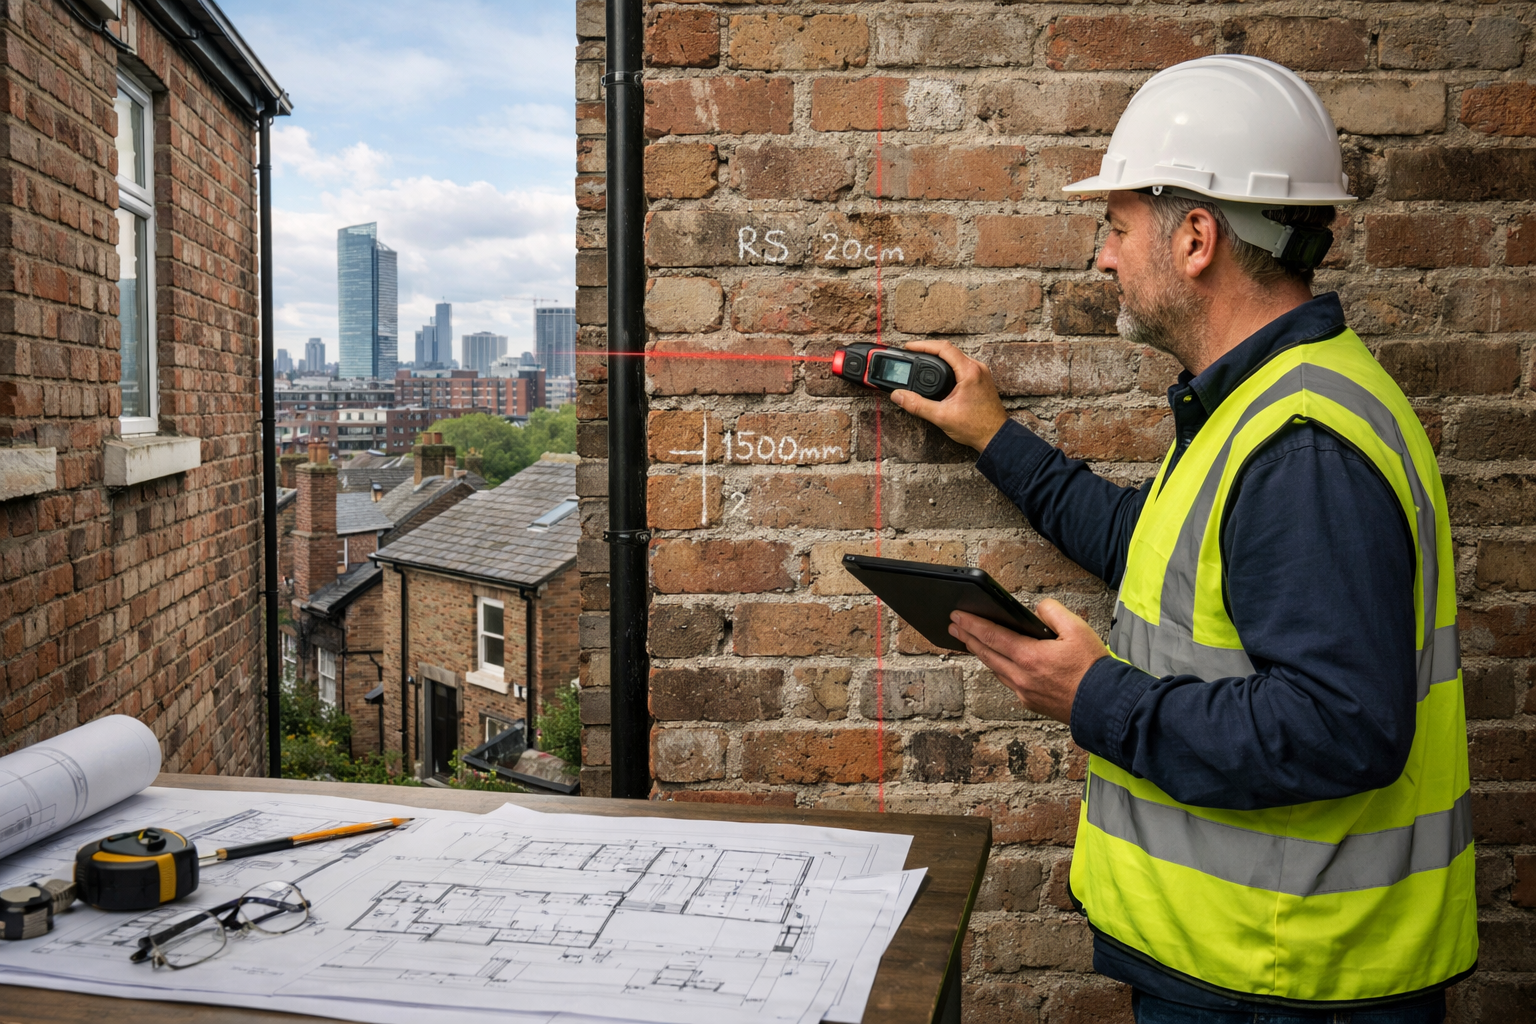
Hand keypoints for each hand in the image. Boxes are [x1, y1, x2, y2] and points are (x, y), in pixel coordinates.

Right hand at [887, 339, 1009, 451]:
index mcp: (969, 372)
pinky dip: (947, 365)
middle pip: (949, 350)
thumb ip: (917, 405)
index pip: (944, 348)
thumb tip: (899, 396)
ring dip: (938, 357)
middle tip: (911, 352)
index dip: (923, 345)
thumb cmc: (977, 427)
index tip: (909, 347)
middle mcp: (977, 368)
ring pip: (955, 356)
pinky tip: (937, 372)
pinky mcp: (981, 379)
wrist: (995, 436)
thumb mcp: (941, 416)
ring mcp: (980, 373)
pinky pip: (961, 365)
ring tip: (921, 359)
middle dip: (928, 349)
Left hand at [949, 600, 1109, 724]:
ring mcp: (1025, 692)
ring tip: (971, 642)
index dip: (971, 624)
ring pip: (995, 670)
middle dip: (968, 637)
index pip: (992, 636)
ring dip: (982, 654)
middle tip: (953, 627)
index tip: (957, 616)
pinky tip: (999, 663)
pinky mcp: (1032, 703)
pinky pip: (1008, 682)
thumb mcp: (1078, 629)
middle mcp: (1022, 677)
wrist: (1106, 705)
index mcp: (1030, 657)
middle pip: (986, 654)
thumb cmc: (1094, 670)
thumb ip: (1053, 612)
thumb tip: (1037, 609)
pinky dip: (999, 669)